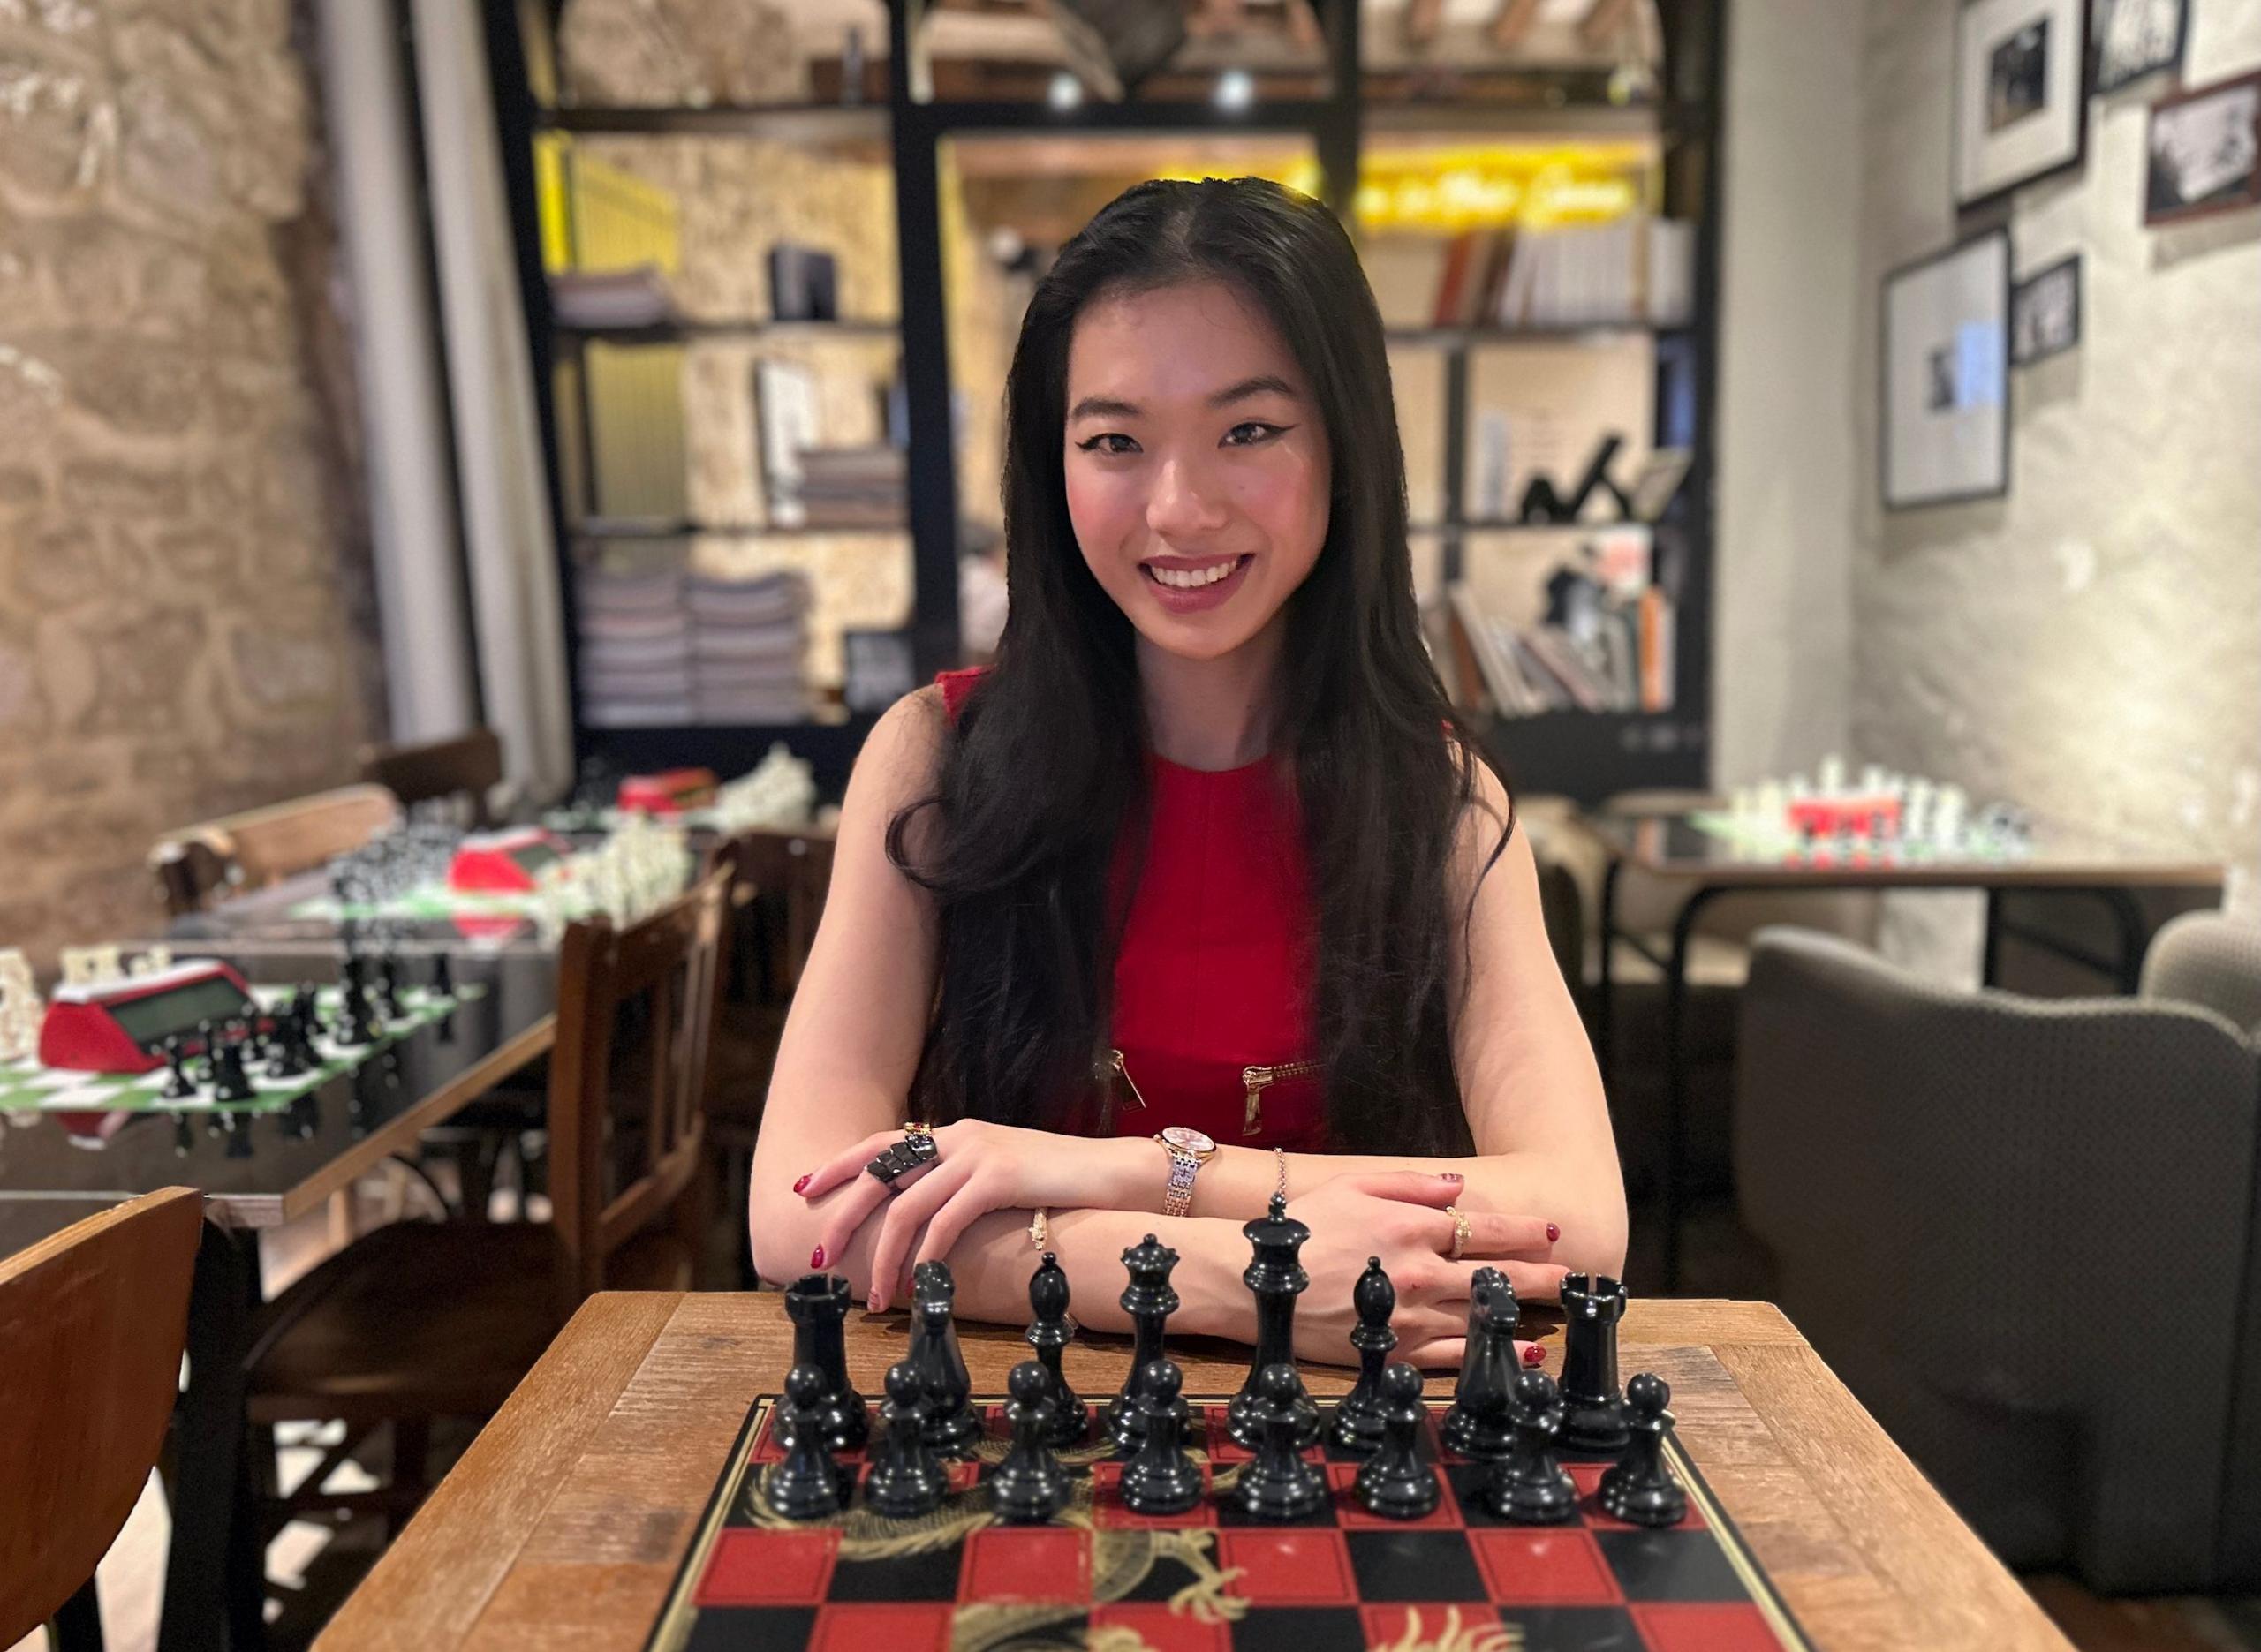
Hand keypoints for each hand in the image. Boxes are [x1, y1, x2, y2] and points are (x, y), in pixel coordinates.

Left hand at [792, 1121, 1147, 1309]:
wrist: (1118, 1173)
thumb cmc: (1063, 1184)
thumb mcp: (1002, 1176)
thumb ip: (963, 1185)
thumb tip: (924, 1221)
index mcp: (956, 1133)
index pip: (883, 1143)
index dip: (840, 1164)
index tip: (804, 1187)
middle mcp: (960, 1136)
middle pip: (879, 1171)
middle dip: (842, 1216)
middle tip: (820, 1257)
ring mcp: (978, 1154)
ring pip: (907, 1205)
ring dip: (885, 1256)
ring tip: (877, 1297)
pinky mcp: (999, 1177)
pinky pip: (945, 1220)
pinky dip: (926, 1254)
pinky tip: (921, 1282)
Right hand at [1284, 1170, 1566, 1368]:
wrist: (1254, 1280)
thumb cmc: (1302, 1228)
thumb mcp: (1353, 1188)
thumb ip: (1411, 1185)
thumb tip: (1460, 1186)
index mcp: (1410, 1227)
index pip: (1484, 1229)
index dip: (1523, 1232)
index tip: (1552, 1232)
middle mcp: (1419, 1272)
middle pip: (1496, 1275)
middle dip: (1541, 1275)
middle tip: (1575, 1277)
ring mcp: (1411, 1315)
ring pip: (1482, 1317)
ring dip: (1524, 1314)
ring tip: (1557, 1314)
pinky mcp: (1397, 1350)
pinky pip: (1457, 1356)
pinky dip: (1494, 1355)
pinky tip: (1521, 1355)